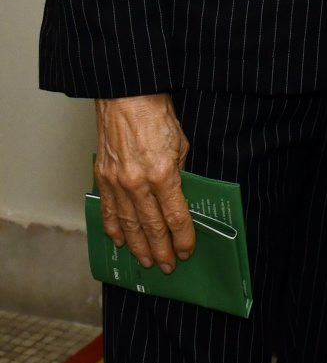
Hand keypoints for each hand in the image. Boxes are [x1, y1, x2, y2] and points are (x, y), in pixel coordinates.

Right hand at [94, 94, 194, 272]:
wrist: (126, 95)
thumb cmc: (157, 113)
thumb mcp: (181, 143)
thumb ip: (179, 171)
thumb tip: (178, 194)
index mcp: (162, 173)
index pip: (175, 216)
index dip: (183, 237)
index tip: (188, 250)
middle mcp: (137, 183)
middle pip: (151, 226)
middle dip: (162, 249)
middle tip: (169, 267)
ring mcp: (116, 182)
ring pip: (127, 224)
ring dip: (138, 246)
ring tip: (147, 262)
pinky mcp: (102, 177)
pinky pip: (107, 210)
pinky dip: (112, 228)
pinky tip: (120, 241)